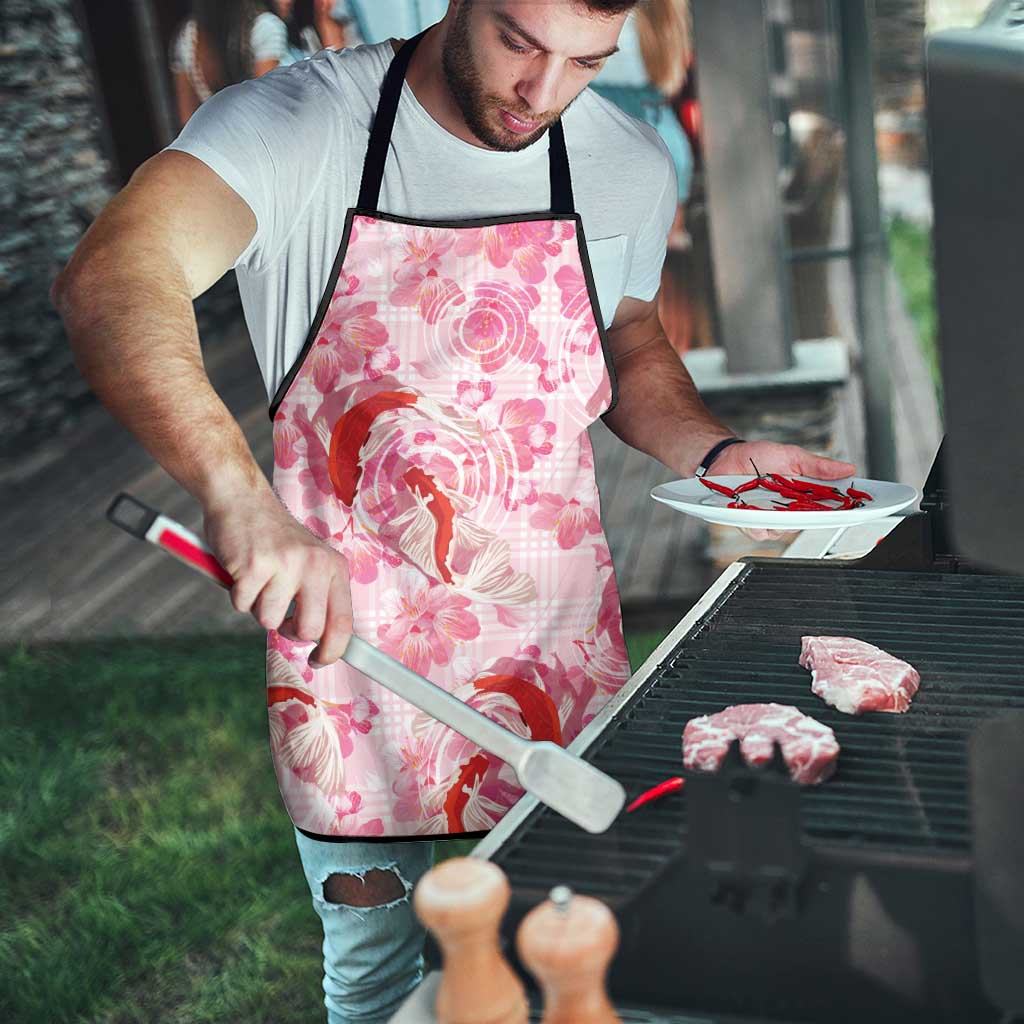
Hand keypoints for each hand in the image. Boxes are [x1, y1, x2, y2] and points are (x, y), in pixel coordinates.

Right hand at [203, 489, 352, 667]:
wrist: (242, 499)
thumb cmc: (274, 539)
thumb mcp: (310, 561)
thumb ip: (319, 596)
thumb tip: (325, 643)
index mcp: (334, 567)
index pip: (343, 621)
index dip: (333, 650)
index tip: (319, 660)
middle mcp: (315, 564)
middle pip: (309, 630)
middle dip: (290, 632)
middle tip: (280, 615)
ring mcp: (285, 564)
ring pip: (269, 621)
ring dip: (258, 607)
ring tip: (259, 580)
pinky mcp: (253, 565)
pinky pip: (242, 605)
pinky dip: (237, 595)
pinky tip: (242, 570)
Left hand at [709, 440, 856, 541]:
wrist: (726, 457)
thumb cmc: (758, 457)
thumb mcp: (792, 456)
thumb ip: (818, 466)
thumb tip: (848, 468)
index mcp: (803, 495)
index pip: (829, 507)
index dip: (844, 510)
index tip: (858, 508)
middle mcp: (789, 510)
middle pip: (809, 523)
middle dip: (813, 517)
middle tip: (814, 506)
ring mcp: (770, 518)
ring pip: (784, 531)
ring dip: (781, 519)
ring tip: (776, 504)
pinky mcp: (750, 523)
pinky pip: (760, 532)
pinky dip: (758, 523)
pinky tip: (755, 512)